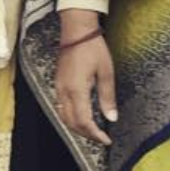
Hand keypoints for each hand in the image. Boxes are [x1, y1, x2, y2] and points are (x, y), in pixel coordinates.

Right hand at [53, 12, 115, 145]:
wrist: (76, 30)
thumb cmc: (92, 48)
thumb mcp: (106, 72)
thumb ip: (107, 97)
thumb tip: (111, 117)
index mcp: (76, 89)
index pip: (83, 121)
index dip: (94, 134)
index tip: (106, 140)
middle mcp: (64, 90)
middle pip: (71, 122)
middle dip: (86, 134)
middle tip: (101, 138)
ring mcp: (59, 86)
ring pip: (63, 116)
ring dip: (77, 127)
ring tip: (92, 130)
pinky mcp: (58, 82)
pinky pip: (60, 106)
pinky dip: (70, 117)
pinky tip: (81, 116)